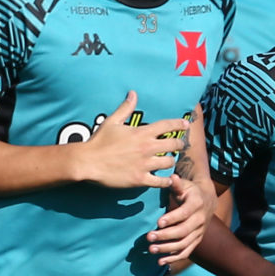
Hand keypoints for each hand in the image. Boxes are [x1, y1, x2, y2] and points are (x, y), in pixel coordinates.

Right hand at [67, 91, 184, 188]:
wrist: (88, 162)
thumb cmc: (99, 141)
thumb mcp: (112, 121)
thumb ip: (126, 108)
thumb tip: (133, 93)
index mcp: (142, 133)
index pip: (167, 125)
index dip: (179, 124)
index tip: (186, 125)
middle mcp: (147, 148)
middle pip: (174, 145)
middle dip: (179, 145)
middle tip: (178, 146)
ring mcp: (145, 164)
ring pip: (169, 162)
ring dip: (170, 161)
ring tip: (168, 161)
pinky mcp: (140, 179)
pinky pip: (161, 182)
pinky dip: (166, 181)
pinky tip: (168, 180)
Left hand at [148, 174, 207, 269]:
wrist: (207, 200)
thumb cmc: (190, 191)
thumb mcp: (185, 185)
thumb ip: (177, 184)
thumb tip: (172, 178)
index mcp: (196, 204)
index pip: (184, 213)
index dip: (172, 218)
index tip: (158, 222)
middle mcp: (200, 220)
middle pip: (183, 231)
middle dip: (165, 236)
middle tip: (149, 237)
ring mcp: (199, 232)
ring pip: (184, 244)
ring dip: (167, 249)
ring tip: (151, 249)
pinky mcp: (196, 240)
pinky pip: (186, 252)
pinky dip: (174, 258)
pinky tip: (160, 261)